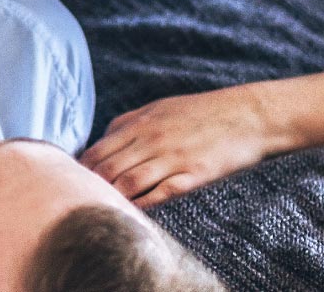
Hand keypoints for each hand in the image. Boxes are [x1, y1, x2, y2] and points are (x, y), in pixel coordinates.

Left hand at [78, 87, 281, 207]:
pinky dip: (143, 206)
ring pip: (129, 183)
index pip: (97, 151)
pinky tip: (133, 215)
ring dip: (113, 200)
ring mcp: (172, 158)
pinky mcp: (194, 175)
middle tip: (81, 205)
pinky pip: (161, 194)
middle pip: (107, 170)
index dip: (81, 172)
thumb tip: (103, 138)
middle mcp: (151, 140)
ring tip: (102, 213)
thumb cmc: (203, 112)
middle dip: (90, 189)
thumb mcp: (161, 108)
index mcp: (140, 123)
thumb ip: (129, 123)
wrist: (250, 115)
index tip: (72, 186)